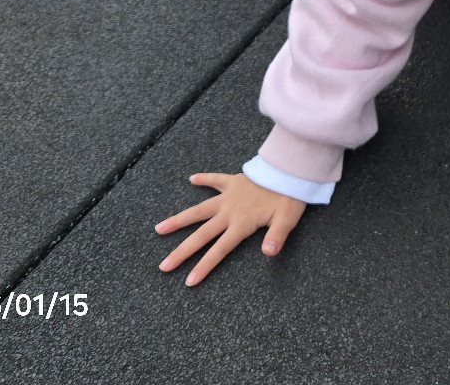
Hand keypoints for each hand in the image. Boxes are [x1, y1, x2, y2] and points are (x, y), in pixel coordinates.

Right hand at [156, 172, 305, 286]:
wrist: (289, 169)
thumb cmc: (290, 197)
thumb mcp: (287, 220)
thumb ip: (276, 237)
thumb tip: (268, 253)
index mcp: (241, 224)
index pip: (219, 250)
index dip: (204, 266)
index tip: (188, 281)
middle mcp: (229, 212)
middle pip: (201, 235)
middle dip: (182, 252)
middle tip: (164, 266)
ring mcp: (228, 196)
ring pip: (198, 209)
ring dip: (179, 219)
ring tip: (159, 228)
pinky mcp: (233, 181)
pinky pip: (215, 179)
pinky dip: (204, 178)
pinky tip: (191, 179)